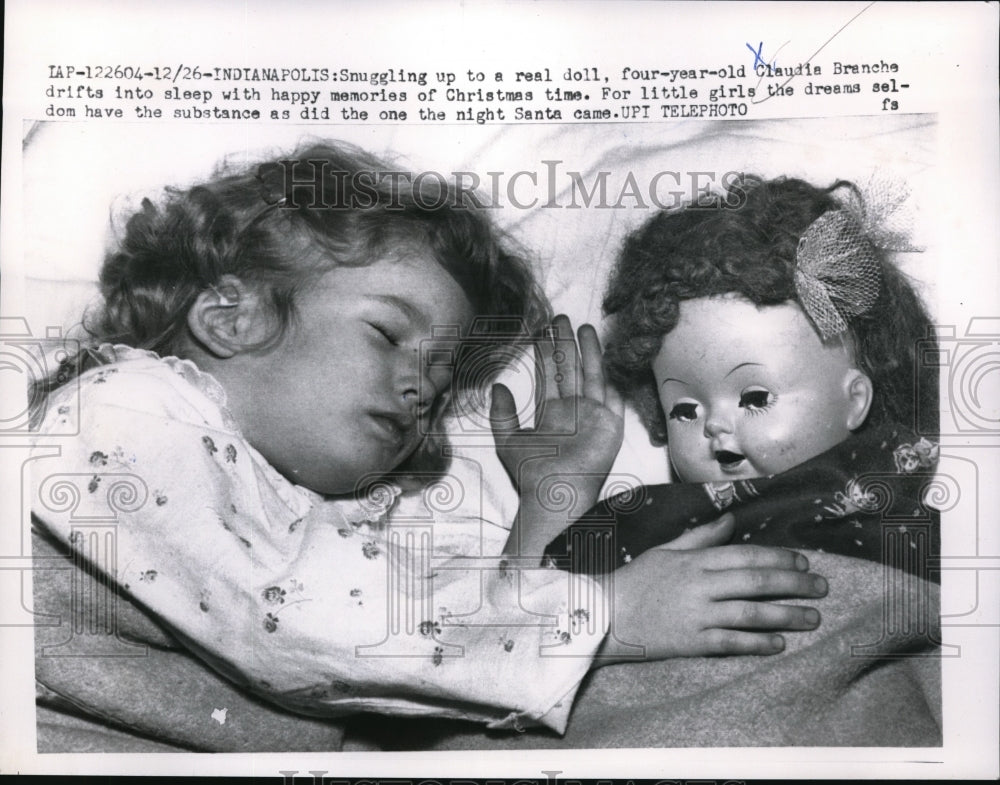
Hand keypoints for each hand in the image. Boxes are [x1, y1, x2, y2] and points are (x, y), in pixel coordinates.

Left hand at [490, 314, 624, 508]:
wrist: (555, 493)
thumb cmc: (531, 473)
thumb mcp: (508, 440)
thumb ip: (502, 414)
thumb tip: (497, 386)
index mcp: (551, 413)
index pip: (550, 376)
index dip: (547, 353)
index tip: (543, 331)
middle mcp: (573, 411)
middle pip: (571, 369)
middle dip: (566, 344)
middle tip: (561, 318)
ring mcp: (593, 416)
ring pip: (592, 375)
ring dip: (589, 352)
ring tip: (584, 327)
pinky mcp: (610, 425)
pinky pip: (613, 397)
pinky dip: (612, 378)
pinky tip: (609, 357)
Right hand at [596, 514, 826, 661]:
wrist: (605, 615)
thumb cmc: (636, 581)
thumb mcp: (666, 550)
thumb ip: (700, 536)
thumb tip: (731, 521)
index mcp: (695, 560)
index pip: (746, 555)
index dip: (779, 557)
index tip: (804, 562)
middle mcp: (700, 585)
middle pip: (756, 581)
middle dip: (794, 583)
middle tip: (822, 588)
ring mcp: (696, 615)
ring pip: (750, 613)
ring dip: (785, 615)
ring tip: (812, 618)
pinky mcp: (691, 642)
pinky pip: (731, 643)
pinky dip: (757, 643)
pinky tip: (778, 644)